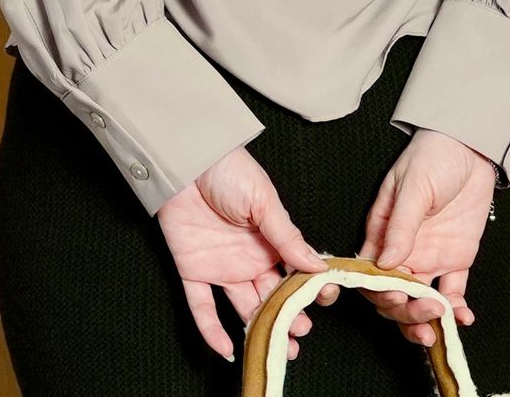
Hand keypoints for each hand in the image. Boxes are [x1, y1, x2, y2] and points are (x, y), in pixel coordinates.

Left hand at [156, 144, 334, 361]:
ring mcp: (221, 266)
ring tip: (280, 348)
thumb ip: (288, 237)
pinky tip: (228, 349)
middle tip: (300, 333)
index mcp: (270, 240)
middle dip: (289, 316)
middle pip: (272, 295)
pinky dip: (212, 330)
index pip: (294, 272)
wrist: (188, 160)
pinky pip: (202, 307)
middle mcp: (249, 258)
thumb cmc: (230, 171)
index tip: (321, 300)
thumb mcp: (264, 201)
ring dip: (260, 329)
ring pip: (244, 307)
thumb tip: (318, 265)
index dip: (307, 288)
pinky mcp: (192, 271)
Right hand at [319, 128, 495, 346]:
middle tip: (422, 311)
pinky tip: (463, 318)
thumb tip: (386, 264)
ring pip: (420, 300)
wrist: (470, 146)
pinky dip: (456, 310)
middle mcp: (403, 251)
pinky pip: (453, 292)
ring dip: (426, 318)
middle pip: (395, 294)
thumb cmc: (432, 156)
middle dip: (404, 311)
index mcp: (382, 232)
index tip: (394, 297)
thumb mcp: (413, 186)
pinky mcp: (455, 259)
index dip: (378, 292)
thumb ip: (401, 225)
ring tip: (441, 322)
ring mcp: (429, 257)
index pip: (371, 273)